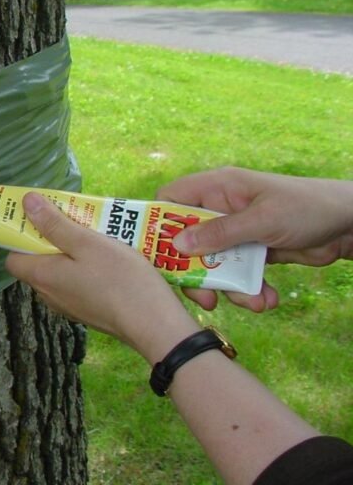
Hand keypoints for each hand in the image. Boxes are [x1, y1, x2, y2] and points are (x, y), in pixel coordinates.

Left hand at [5, 192, 199, 363]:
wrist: (155, 325)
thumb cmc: (121, 280)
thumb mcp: (87, 243)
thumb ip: (55, 224)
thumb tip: (26, 203)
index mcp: (42, 278)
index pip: (12, 258)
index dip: (20, 236)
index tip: (39, 217)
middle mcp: (49, 295)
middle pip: (37, 262)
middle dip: (51, 237)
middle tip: (73, 217)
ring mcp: (69, 306)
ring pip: (60, 272)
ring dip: (71, 251)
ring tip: (94, 232)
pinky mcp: (88, 311)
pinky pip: (77, 283)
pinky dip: (85, 267)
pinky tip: (108, 256)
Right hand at [157, 167, 352, 311]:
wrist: (349, 224)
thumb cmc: (307, 208)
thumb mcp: (263, 220)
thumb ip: (220, 233)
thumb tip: (178, 246)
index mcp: (216, 188)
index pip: (169, 200)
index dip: (157, 225)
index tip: (157, 255)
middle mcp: (220, 209)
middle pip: (186, 240)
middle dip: (194, 272)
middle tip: (204, 296)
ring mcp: (235, 232)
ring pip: (211, 264)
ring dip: (228, 288)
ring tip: (252, 302)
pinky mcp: (250, 252)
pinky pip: (235, 274)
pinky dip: (248, 290)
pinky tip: (267, 299)